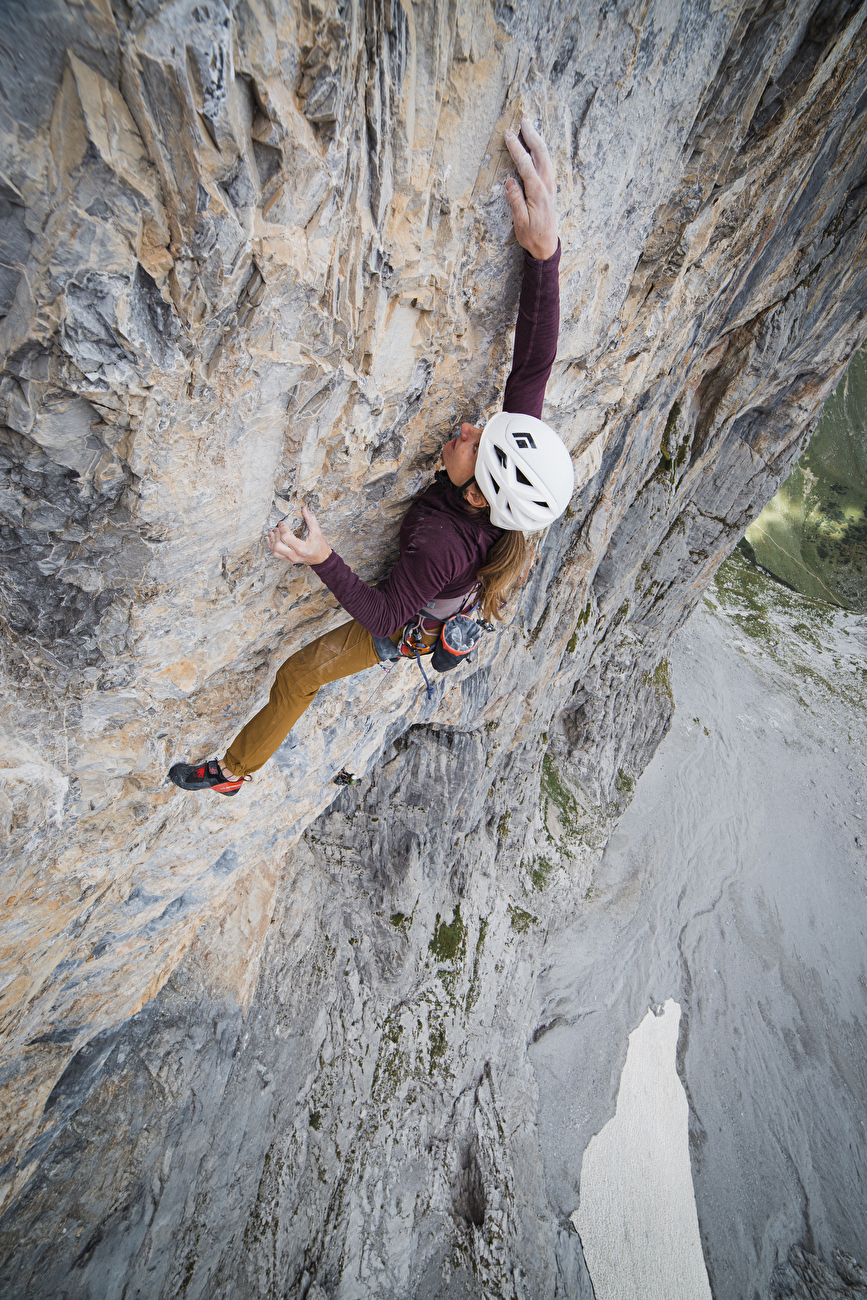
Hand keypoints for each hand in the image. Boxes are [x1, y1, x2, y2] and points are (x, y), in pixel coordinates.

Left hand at [267, 504, 331, 565]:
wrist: (322, 559)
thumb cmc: (320, 546)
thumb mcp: (317, 532)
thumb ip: (311, 520)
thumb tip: (304, 508)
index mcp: (301, 548)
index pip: (286, 538)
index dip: (282, 528)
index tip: (282, 523)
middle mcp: (294, 555)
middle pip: (278, 546)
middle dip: (276, 535)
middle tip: (277, 528)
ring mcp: (291, 558)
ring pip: (275, 551)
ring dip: (272, 541)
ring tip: (272, 533)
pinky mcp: (288, 559)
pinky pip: (276, 554)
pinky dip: (271, 546)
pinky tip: (270, 539)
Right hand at [504, 118, 557, 260]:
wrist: (547, 246)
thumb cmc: (531, 236)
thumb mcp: (520, 222)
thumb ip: (515, 201)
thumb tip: (509, 182)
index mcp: (538, 193)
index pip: (526, 165)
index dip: (516, 148)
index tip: (508, 134)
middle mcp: (547, 185)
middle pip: (540, 154)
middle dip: (531, 135)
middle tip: (523, 119)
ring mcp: (551, 185)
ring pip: (546, 156)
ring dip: (538, 139)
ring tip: (530, 125)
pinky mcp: (551, 187)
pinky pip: (547, 162)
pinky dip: (541, 150)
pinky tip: (537, 144)